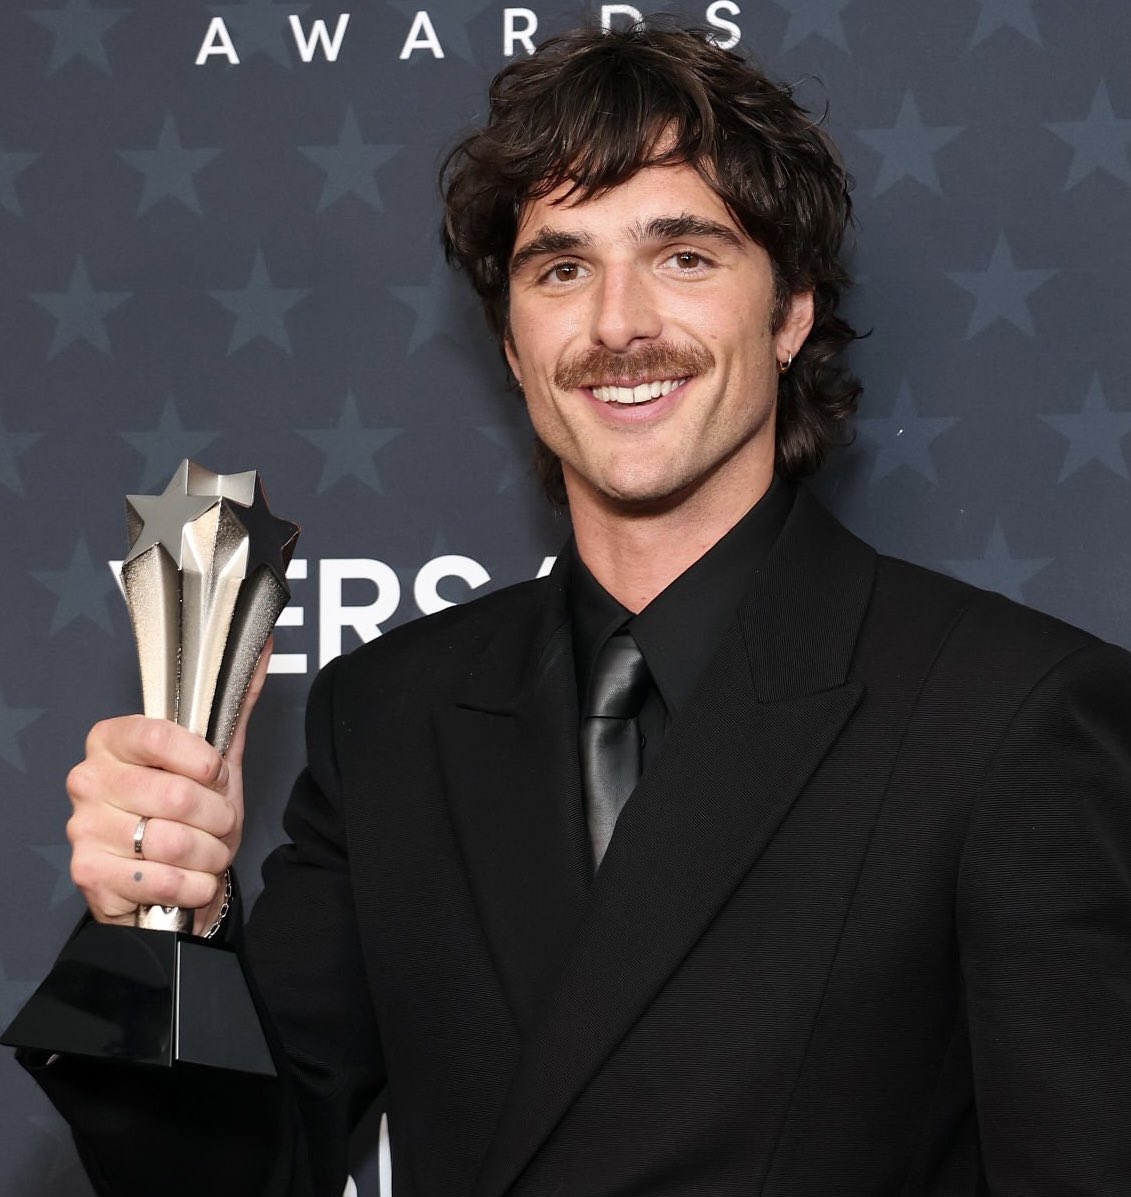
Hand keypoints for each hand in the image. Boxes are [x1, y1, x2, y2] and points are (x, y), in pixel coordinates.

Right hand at [66, 640, 272, 936]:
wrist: (167, 883)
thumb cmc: (190, 816)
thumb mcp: (218, 761)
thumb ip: (236, 706)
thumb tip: (263, 646)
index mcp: (113, 741)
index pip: (158, 734)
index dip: (201, 760)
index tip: (216, 773)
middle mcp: (89, 779)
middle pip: (175, 795)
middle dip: (217, 817)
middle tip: (219, 823)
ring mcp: (83, 827)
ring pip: (173, 841)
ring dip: (209, 854)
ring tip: (207, 852)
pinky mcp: (88, 873)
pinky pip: (163, 880)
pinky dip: (193, 885)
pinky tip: (190, 879)